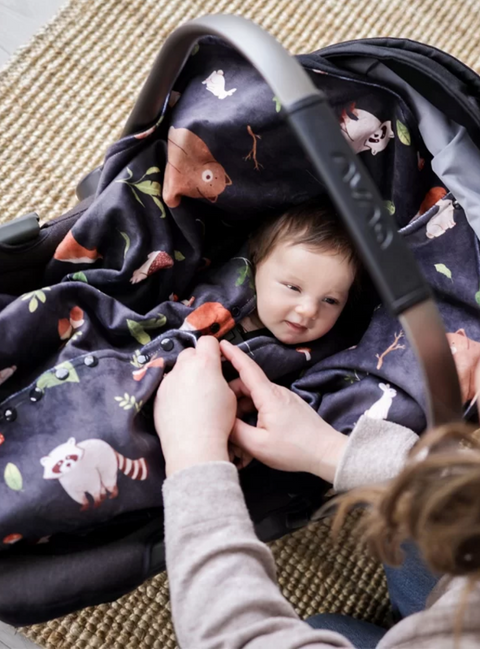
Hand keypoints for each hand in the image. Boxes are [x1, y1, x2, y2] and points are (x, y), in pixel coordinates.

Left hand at [154, 337, 236, 475]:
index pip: (208, 340)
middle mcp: (183, 367)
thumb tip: (214, 375)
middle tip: (205, 378)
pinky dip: (175, 391)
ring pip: (177, 369)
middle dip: (198, 361)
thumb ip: (220, 377)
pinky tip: (181, 407)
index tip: (217, 359)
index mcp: (205, 363)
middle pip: (190, 352)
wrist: (193, 446)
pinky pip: (167, 385)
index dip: (214, 348)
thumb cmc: (217, 422)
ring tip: (193, 396)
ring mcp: (167, 381)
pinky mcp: (157, 395)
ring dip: (185, 376)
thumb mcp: (230, 395)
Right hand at [220, 340, 347, 482]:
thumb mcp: (258, 445)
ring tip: (232, 423)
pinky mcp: (289, 406)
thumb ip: (235, 431)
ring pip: (256, 394)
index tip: (220, 343)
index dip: (232, 355)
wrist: (326, 453)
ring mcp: (284, 398)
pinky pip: (265, 401)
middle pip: (247, 383)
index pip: (246, 368)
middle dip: (230, 392)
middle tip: (218, 408)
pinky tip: (248, 426)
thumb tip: (221, 420)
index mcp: (268, 396)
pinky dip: (253, 409)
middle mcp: (277, 392)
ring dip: (242, 404)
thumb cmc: (295, 450)